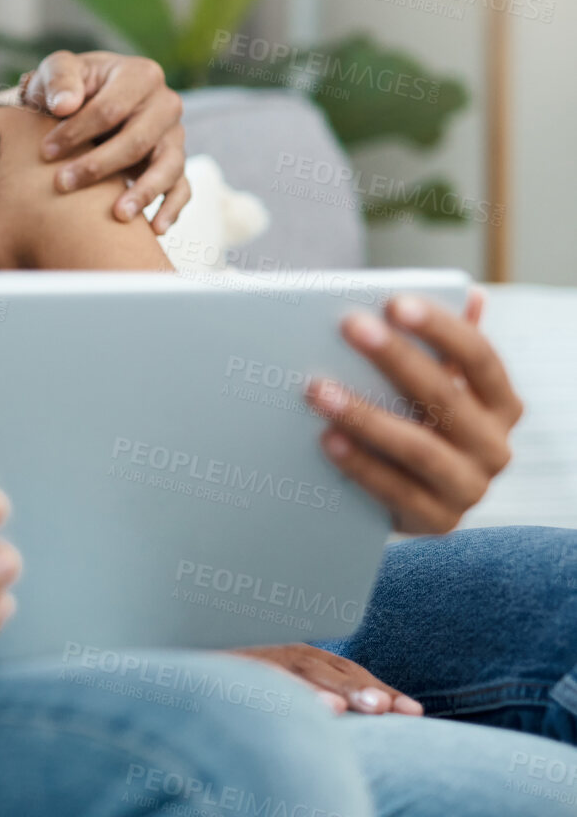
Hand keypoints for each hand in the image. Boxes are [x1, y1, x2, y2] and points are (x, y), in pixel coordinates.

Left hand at [19, 50, 188, 232]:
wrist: (82, 105)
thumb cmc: (69, 89)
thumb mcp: (58, 71)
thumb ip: (59, 79)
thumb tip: (64, 105)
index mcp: (141, 75)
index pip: (111, 109)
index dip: (77, 131)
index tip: (45, 152)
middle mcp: (166, 104)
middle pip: (138, 140)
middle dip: (98, 165)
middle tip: (62, 184)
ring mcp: (174, 136)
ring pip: (168, 166)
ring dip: (144, 192)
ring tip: (119, 215)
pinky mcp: (174, 163)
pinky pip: (182, 187)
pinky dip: (172, 208)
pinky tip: (155, 229)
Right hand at [231, 644, 422, 715]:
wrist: (192, 679)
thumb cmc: (240, 683)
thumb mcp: (284, 687)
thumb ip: (322, 697)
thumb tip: (367, 719)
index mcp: (301, 658)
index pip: (348, 672)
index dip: (379, 688)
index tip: (413, 712)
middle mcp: (282, 654)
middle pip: (327, 669)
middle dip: (359, 688)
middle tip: (388, 708)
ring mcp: (256, 660)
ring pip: (298, 672)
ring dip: (327, 689)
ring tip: (355, 709)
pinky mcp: (229, 667)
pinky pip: (260, 681)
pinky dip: (286, 692)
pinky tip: (317, 709)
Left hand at [307, 289, 520, 533]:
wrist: (407, 496)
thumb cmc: (416, 423)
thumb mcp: (434, 385)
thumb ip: (445, 345)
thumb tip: (474, 294)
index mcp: (500, 404)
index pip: (479, 357)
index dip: (440, 328)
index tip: (393, 302)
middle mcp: (495, 447)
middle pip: (445, 397)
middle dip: (394, 359)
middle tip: (348, 326)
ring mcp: (470, 488)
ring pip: (419, 448)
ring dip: (364, 415)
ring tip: (316, 389)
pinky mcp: (439, 522)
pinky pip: (396, 492)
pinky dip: (360, 464)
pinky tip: (325, 439)